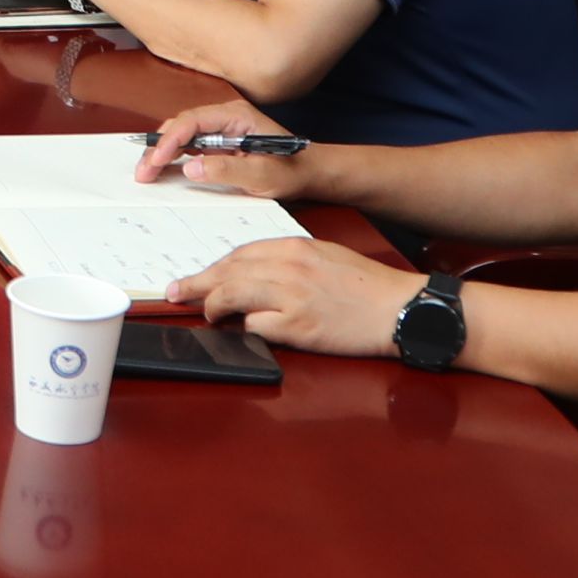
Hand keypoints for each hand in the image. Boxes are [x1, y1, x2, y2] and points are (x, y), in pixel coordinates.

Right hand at [133, 96, 297, 187]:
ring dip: (162, 153)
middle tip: (144, 171)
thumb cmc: (292, 171)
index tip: (157, 160)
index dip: (170, 140)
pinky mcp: (219, 144)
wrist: (310, 174)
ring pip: (182, 136)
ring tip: (147, 172)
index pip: (192, 121)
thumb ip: (227, 169)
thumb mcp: (262, 174)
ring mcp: (221, 131)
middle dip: (159, 147)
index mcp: (236, 116)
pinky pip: (190, 147)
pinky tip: (162, 170)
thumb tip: (190, 167)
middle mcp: (225, 119)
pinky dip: (173, 158)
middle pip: (182, 126)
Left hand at [169, 236, 404, 356]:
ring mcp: (291, 296)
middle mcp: (288, 267)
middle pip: (228, 272)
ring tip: (207, 313)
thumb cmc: (367, 286)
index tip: (198, 276)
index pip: (240, 253)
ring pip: (232, 296)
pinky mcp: (297, 326)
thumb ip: (288, 261)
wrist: (399, 309)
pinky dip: (245, 328)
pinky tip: (242, 330)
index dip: (214, 267)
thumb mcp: (325, 255)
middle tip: (177, 292)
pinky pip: (255, 325)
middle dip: (198, 284)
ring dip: (213, 306)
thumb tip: (253, 274)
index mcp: (294, 247)